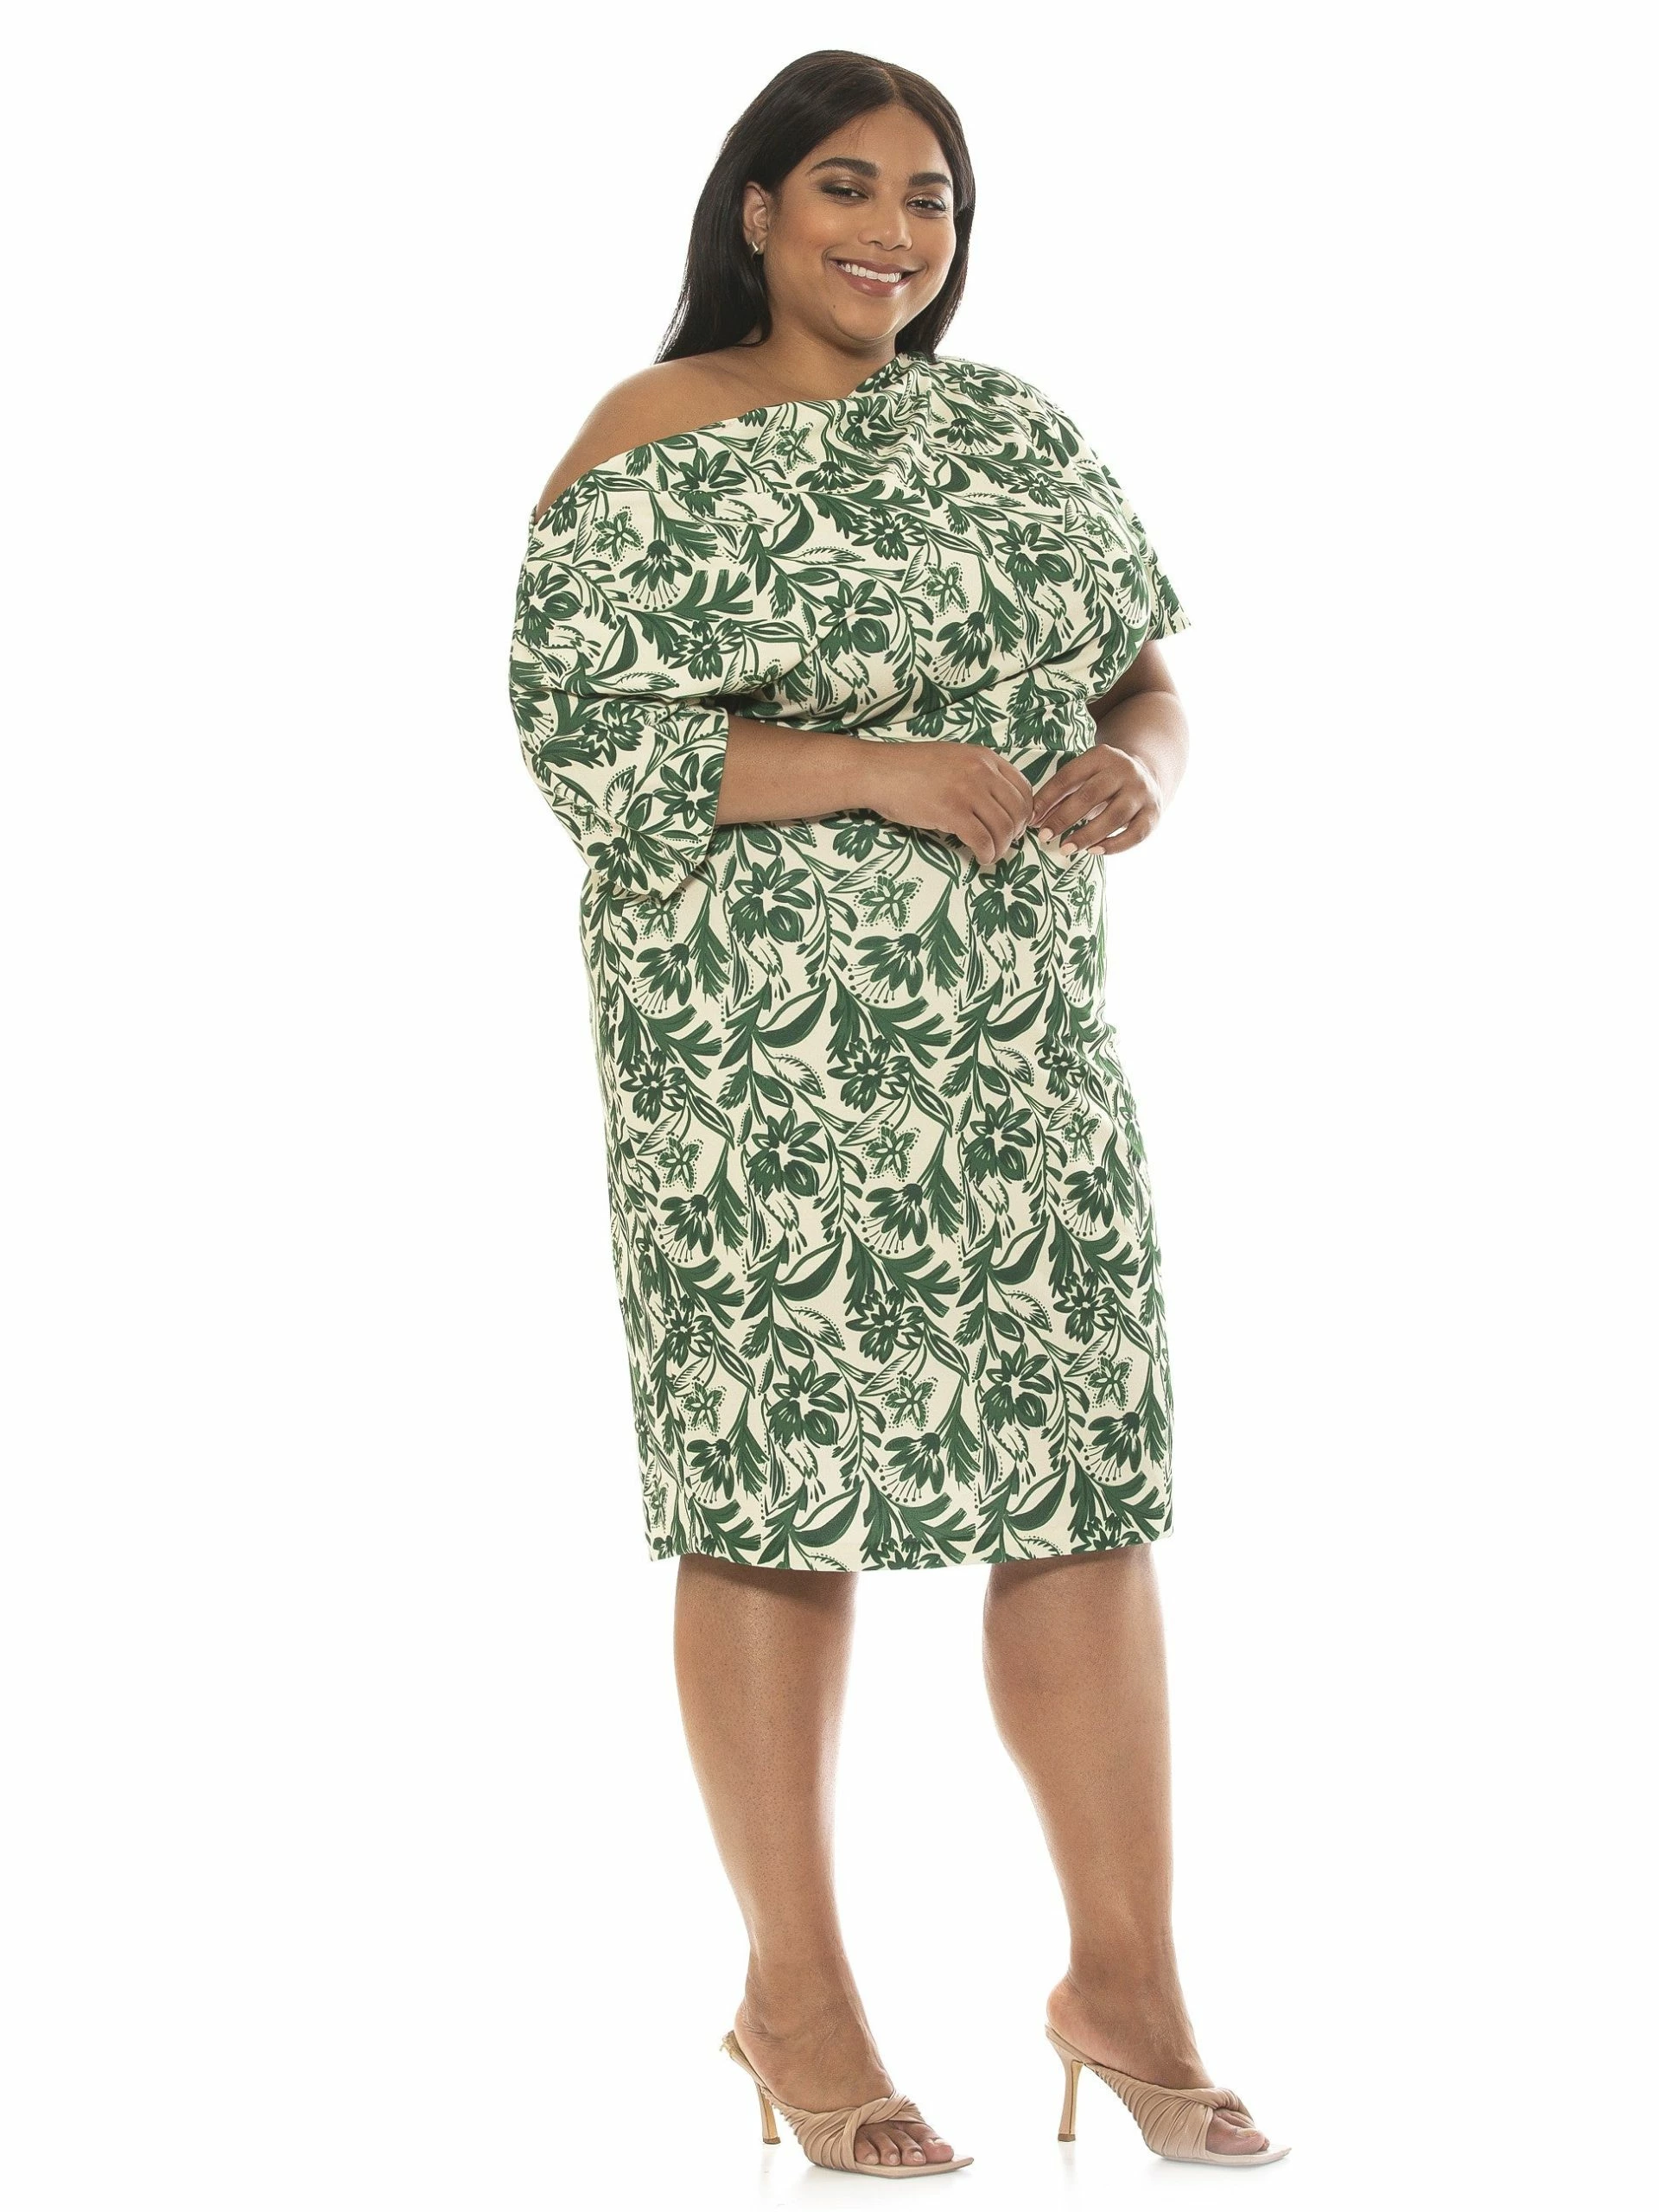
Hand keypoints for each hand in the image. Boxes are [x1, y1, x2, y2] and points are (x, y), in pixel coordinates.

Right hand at [857, 740, 1034, 870]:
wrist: (879, 771)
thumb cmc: (910, 769)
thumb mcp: (953, 759)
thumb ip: (978, 773)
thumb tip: (997, 803)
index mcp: (984, 757)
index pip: (1023, 788)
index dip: (1024, 812)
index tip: (1016, 825)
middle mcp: (981, 771)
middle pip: (1017, 810)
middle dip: (1015, 833)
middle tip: (1004, 843)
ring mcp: (967, 791)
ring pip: (1003, 827)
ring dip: (1001, 847)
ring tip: (992, 853)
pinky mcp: (952, 811)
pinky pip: (983, 840)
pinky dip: (987, 854)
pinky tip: (982, 858)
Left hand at [1029, 742, 1163, 857]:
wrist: (1147, 775)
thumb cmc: (1103, 780)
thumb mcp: (1084, 775)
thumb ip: (1061, 793)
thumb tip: (1034, 819)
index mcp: (1101, 756)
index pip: (1069, 776)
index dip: (1048, 798)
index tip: (1031, 818)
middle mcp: (1124, 771)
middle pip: (1091, 796)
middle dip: (1064, 818)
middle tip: (1045, 837)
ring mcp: (1142, 792)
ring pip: (1114, 817)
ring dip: (1087, 835)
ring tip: (1066, 848)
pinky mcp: (1153, 814)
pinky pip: (1134, 834)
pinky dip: (1114, 846)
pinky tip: (1094, 851)